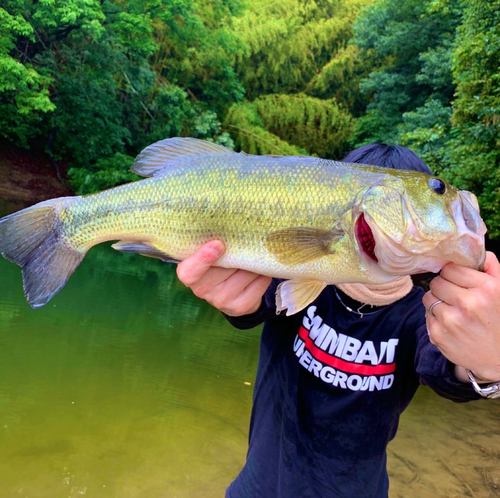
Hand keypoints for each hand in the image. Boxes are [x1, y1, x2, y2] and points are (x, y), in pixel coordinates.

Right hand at [176, 240, 271, 316]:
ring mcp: (222, 301)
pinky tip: (258, 271)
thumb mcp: (207, 252)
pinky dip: (262, 273)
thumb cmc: (217, 263)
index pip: (189, 272)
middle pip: (226, 266)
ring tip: (252, 257)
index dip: (203, 258)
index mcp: (188, 274)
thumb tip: (231, 229)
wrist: (231, 292)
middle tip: (245, 241)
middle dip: (239, 252)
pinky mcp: (240, 307)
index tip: (217, 244)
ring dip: (254, 262)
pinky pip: (259, 283)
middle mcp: (202, 291)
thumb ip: (211, 242)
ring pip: (246, 273)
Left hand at [423, 251, 499, 382]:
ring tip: (453, 310)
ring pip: (428, 298)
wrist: (499, 358)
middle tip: (454, 296)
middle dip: (443, 287)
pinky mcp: (438, 336)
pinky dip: (435, 317)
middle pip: (436, 282)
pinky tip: (450, 323)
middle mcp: (468, 304)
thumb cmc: (498, 319)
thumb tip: (473, 250)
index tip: (458, 281)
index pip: (450, 268)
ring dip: (437, 301)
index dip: (452, 274)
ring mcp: (451, 321)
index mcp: (486, 289)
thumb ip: (490, 266)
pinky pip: (426, 315)